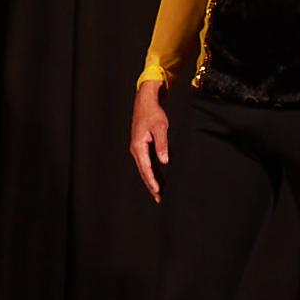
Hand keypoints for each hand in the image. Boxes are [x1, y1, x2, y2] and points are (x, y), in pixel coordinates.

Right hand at [130, 80, 170, 203]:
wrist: (145, 102)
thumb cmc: (152, 113)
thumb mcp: (160, 128)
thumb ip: (162, 145)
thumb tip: (164, 161)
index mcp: (138, 146)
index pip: (146, 168)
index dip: (152, 181)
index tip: (158, 191)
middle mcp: (136, 149)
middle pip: (143, 172)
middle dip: (150, 185)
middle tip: (158, 198)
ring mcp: (137, 148)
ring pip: (143, 168)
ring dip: (150, 180)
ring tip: (158, 192)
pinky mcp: (141, 146)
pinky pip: (145, 163)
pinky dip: (150, 172)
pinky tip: (156, 177)